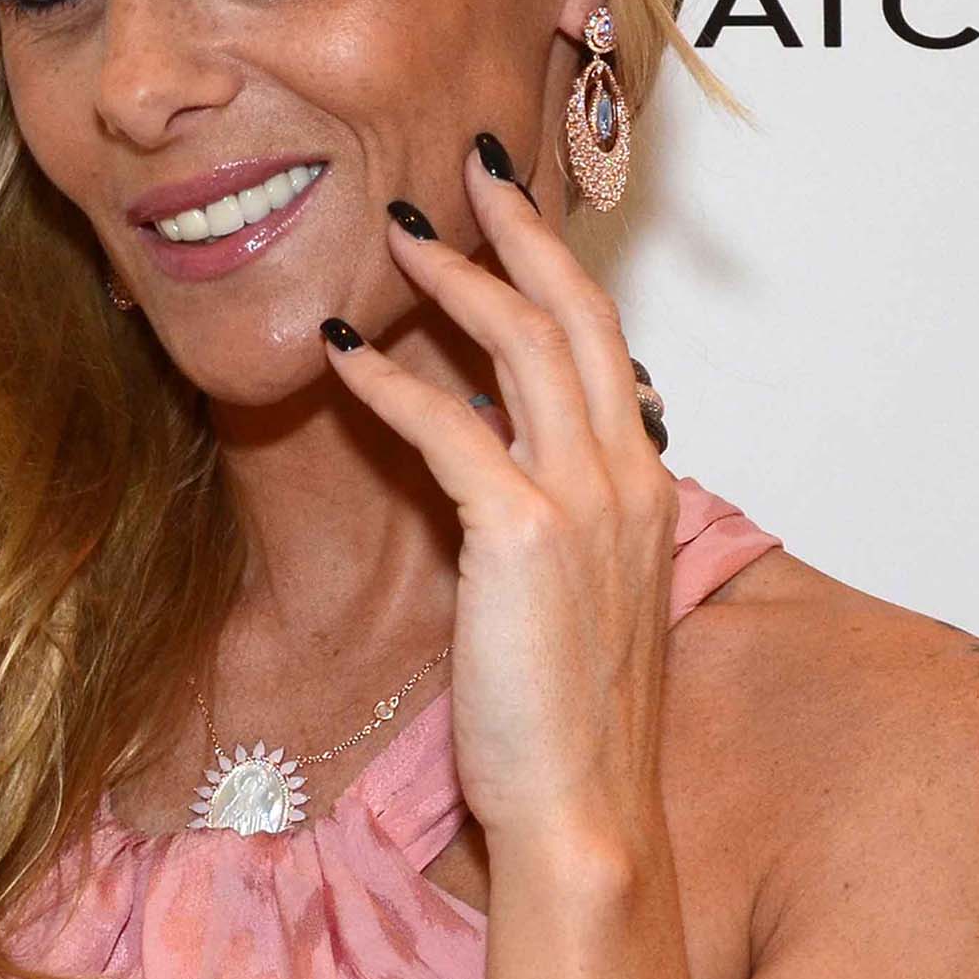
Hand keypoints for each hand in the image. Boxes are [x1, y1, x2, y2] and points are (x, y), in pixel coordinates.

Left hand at [318, 134, 681, 856]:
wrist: (586, 813)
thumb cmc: (567, 726)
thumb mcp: (569, 604)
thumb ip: (549, 527)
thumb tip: (499, 476)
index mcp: (645, 487)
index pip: (600, 346)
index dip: (552, 270)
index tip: (507, 215)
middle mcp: (628, 475)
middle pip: (574, 315)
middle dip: (519, 230)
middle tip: (467, 165)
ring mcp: (585, 501)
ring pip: (520, 348)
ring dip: (451, 279)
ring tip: (392, 232)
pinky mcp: (522, 537)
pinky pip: (449, 428)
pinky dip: (388, 382)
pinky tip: (333, 353)